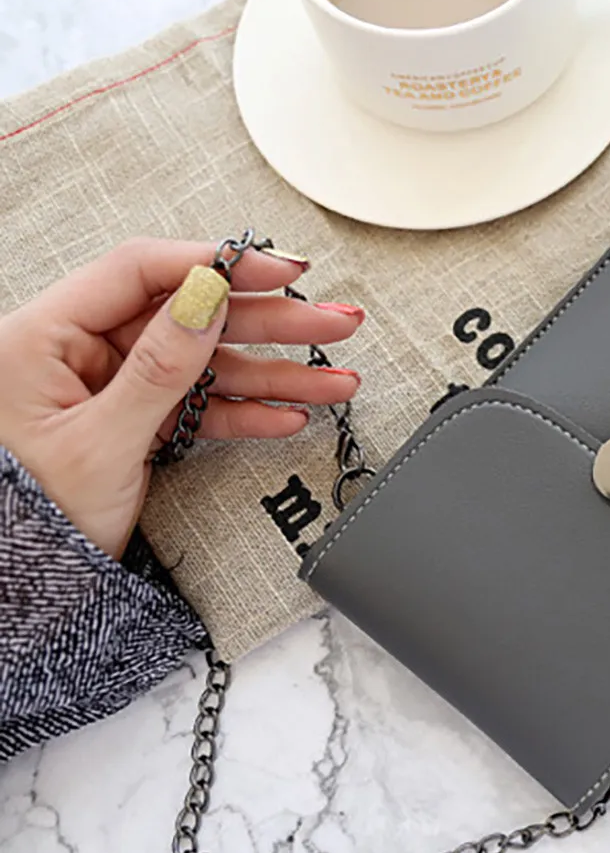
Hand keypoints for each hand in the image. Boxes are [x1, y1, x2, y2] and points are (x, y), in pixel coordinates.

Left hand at [0, 238, 363, 558]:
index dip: (218, 265)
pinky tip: (289, 415)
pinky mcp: (138, 420)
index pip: (143, 272)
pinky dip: (248, 413)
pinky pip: (203, 406)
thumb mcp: (98, 443)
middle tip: (333, 323)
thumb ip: (157, 368)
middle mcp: (82, 351)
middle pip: (192, 316)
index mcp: (47, 335)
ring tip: (335, 380)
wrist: (24, 587)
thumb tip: (205, 300)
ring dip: (277, 374)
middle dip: (271, 322)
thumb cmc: (28, 519)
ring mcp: (115, 386)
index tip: (281, 271)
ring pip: (210, 364)